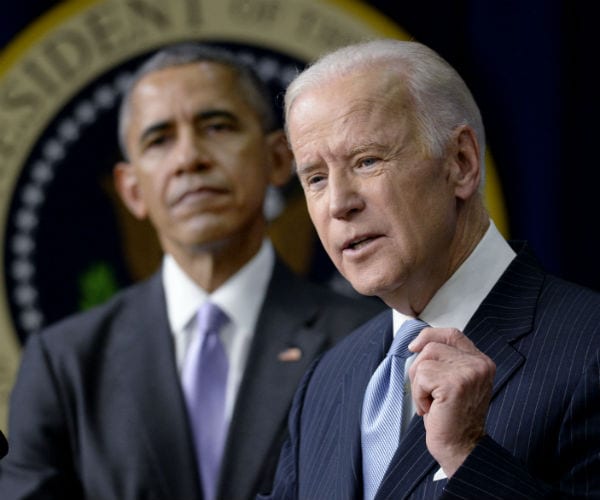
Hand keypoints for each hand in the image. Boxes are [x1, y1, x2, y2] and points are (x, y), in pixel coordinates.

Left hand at [408, 327, 494, 476]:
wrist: (460, 448)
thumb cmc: (453, 418)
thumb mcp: (453, 382)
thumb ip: (446, 360)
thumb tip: (418, 343)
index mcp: (481, 362)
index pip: (452, 334)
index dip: (429, 335)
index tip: (414, 346)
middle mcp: (479, 365)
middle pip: (432, 346)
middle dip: (419, 369)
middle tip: (428, 393)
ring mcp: (469, 373)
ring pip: (424, 361)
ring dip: (419, 384)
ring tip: (432, 402)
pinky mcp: (455, 384)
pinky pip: (421, 377)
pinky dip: (419, 395)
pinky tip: (432, 409)